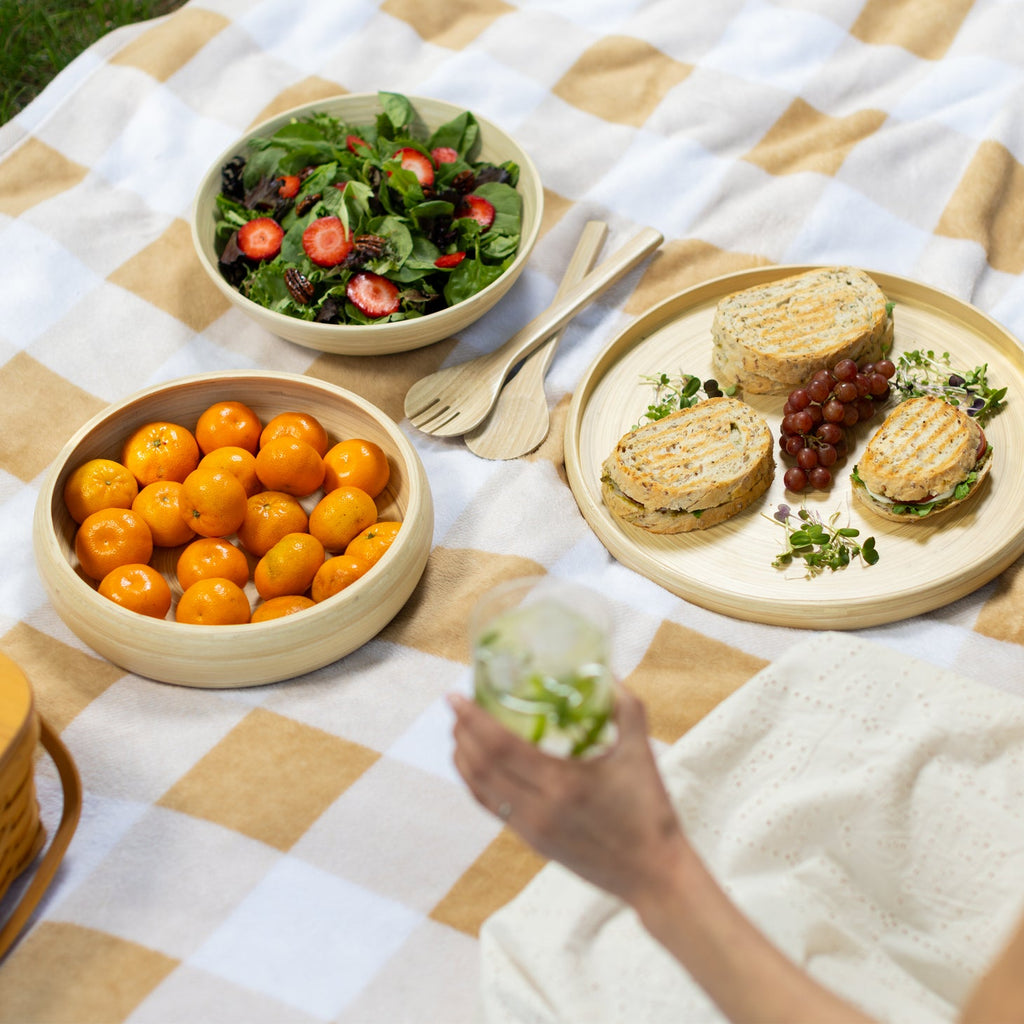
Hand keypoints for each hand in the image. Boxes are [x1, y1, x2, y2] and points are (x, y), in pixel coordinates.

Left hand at [448, 687, 688, 909]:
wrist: (653, 876)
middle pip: (480, 766)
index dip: (472, 720)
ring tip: (459, 729)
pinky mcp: (531, 842)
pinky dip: (474, 782)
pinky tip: (474, 764)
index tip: (455, 696)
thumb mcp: (640, 752)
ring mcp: (531, 829)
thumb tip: (605, 671)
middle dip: (462, 732)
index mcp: (561, 784)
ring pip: (479, 789)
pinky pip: (491, 807)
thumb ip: (624, 707)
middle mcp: (538, 809)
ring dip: (463, 757)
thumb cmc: (650, 811)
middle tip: (456, 706)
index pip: (499, 747)